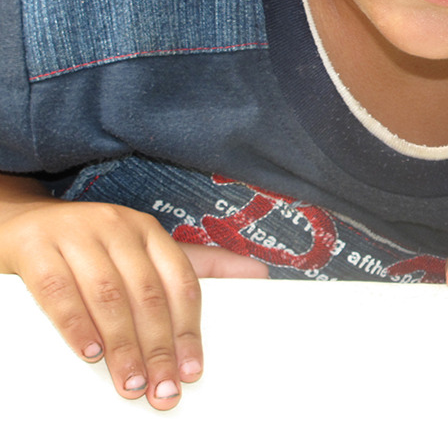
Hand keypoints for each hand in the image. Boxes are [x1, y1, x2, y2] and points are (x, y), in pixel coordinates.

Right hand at [0, 174, 260, 410]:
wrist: (19, 222)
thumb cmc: (90, 247)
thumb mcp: (141, 252)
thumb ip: (196, 266)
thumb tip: (260, 273)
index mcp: (149, 231)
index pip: (180, 282)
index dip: (189, 329)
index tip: (192, 370)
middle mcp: (118, 228)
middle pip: (147, 295)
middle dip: (158, 348)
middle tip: (161, 389)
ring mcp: (77, 234)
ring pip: (108, 295)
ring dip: (121, 345)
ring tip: (130, 382)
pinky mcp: (36, 247)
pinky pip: (58, 290)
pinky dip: (75, 324)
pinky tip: (87, 352)